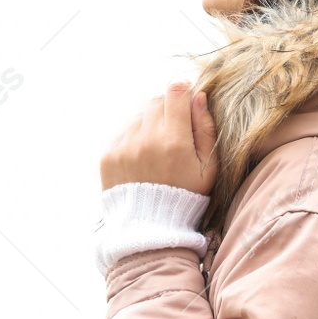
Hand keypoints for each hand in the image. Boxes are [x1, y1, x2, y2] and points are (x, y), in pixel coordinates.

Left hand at [100, 82, 217, 194]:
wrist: (150, 226)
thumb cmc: (186, 195)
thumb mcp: (209, 168)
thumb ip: (206, 130)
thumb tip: (198, 97)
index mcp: (174, 141)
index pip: (176, 92)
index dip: (183, 93)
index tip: (186, 103)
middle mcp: (146, 140)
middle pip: (156, 101)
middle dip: (167, 109)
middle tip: (174, 132)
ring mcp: (124, 146)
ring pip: (139, 116)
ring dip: (149, 125)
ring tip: (158, 151)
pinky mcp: (108, 154)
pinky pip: (123, 132)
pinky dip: (134, 139)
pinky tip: (143, 160)